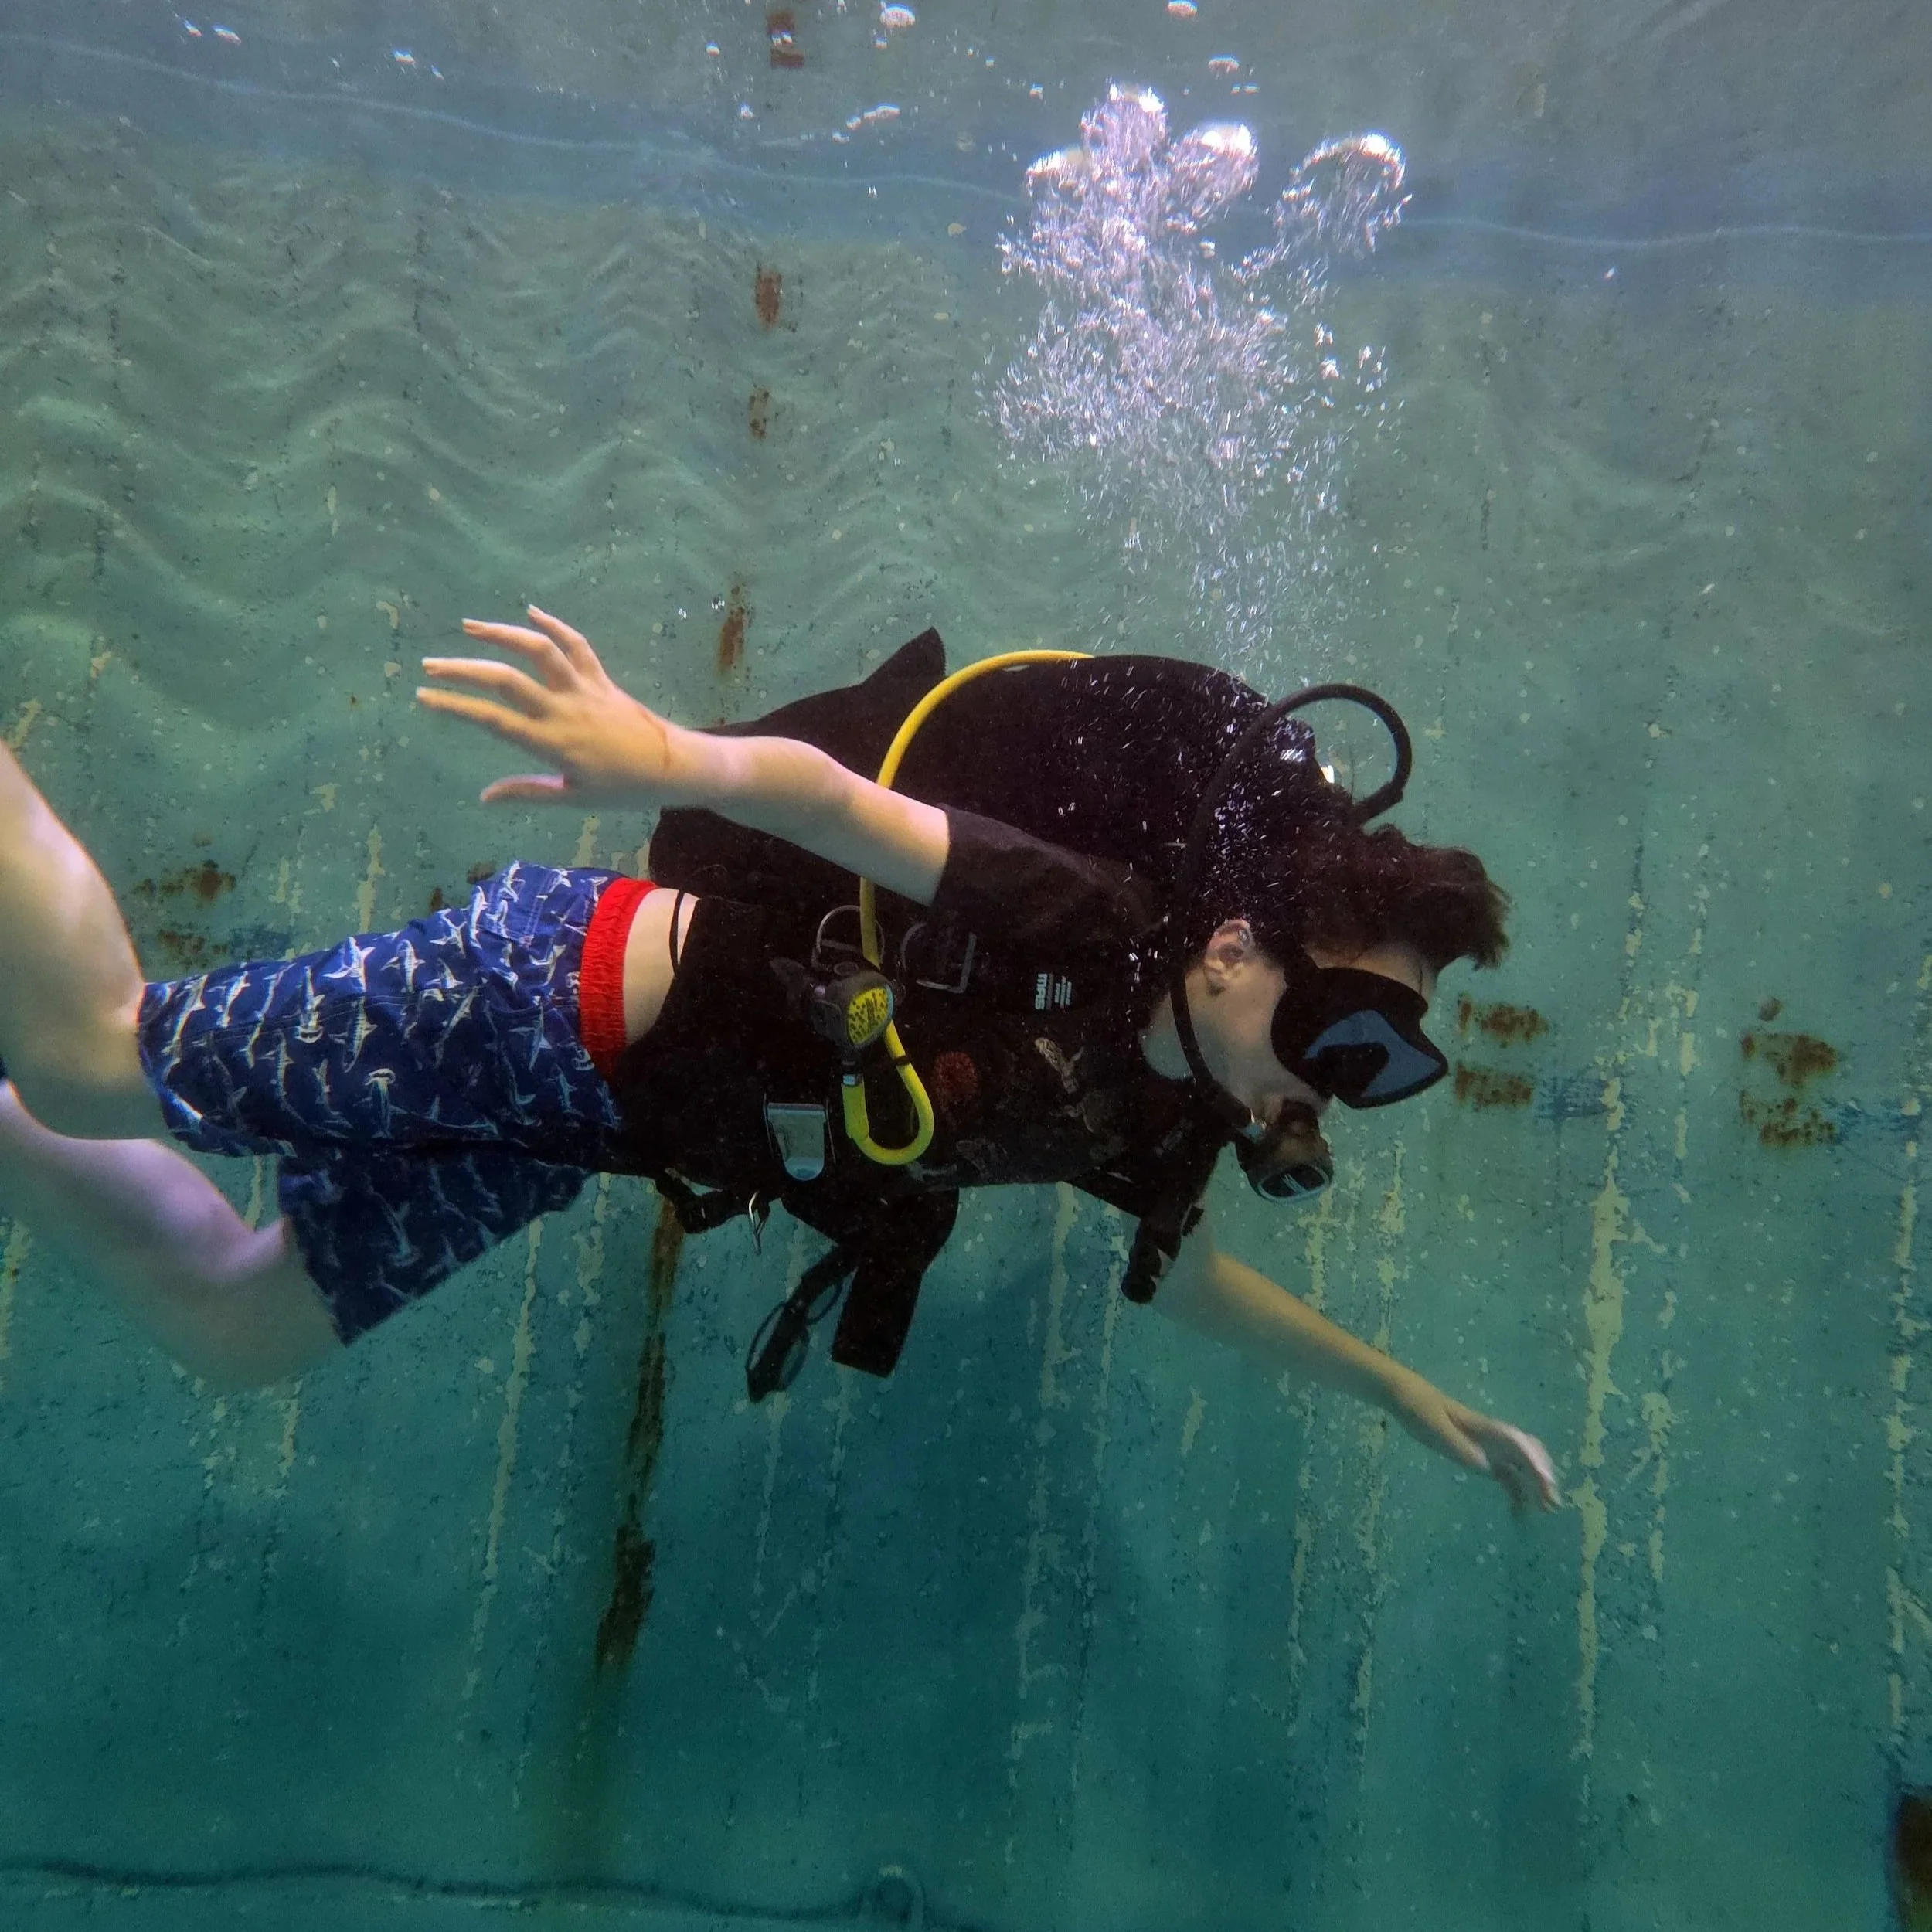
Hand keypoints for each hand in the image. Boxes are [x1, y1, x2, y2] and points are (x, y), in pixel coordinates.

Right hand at [416, 607, 692, 806]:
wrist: (673, 767)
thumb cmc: (623, 790)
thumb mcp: (573, 800)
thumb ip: (526, 793)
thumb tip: (484, 797)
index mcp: (551, 744)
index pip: (491, 720)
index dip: (454, 705)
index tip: (423, 696)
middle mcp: (563, 711)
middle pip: (505, 680)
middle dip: (463, 669)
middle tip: (431, 665)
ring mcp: (584, 690)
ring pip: (540, 650)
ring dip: (503, 634)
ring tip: (470, 628)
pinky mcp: (602, 680)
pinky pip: (577, 645)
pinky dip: (554, 626)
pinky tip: (531, 612)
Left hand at [1386, 1370, 1559, 1512]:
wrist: (1409, 1398)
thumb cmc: (1421, 1409)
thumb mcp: (1435, 1427)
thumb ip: (1458, 1445)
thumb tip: (1485, 1466)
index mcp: (1485, 1428)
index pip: (1517, 1443)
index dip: (1534, 1461)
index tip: (1545, 1481)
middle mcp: (1493, 1438)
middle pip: (1527, 1456)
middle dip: (1541, 1477)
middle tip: (1551, 1503)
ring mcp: (1490, 1448)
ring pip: (1520, 1468)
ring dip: (1533, 1487)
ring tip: (1543, 1510)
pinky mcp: (1482, 1457)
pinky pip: (1505, 1475)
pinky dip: (1516, 1492)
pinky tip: (1518, 1511)